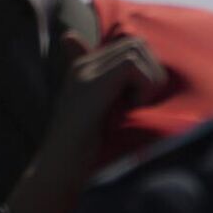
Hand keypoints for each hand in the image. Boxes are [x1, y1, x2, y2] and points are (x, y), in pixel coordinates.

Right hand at [6, 31, 167, 212]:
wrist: (61, 169)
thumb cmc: (86, 152)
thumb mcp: (108, 116)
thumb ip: (120, 94)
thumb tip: (141, 87)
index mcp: (85, 69)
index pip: (130, 45)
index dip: (147, 69)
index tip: (141, 100)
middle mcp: (84, 65)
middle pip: (137, 43)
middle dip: (152, 71)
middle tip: (142, 104)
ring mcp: (86, 72)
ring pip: (136, 50)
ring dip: (149, 79)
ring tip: (136, 107)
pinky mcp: (92, 83)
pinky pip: (132, 65)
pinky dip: (144, 86)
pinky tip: (133, 108)